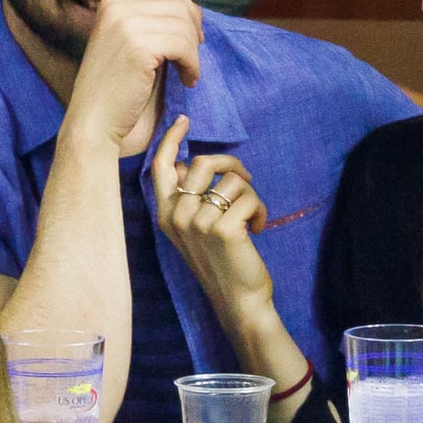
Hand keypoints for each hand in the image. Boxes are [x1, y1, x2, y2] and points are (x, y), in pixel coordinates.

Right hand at [67, 0, 203, 153]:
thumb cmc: (119, 90)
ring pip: (183, 25)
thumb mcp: (133, 43)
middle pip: (178, 3)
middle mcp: (116, 7)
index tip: (193, 40)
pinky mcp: (137, 46)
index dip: (188, 13)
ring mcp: (124, 24)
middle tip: (193, 58)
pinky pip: (183, 46)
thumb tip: (194, 11)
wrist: (95, 123)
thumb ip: (154, 23)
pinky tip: (187, 81)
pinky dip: (192, 65)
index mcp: (113, 3)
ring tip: (188, 74)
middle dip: (194, 30)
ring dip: (193, 53)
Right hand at [151, 115, 271, 318]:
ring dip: (251, 195)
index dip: (171, 140)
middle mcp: (177, 216)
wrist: (237, 301)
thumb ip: (188, 198)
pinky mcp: (224, 229)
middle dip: (231, 164)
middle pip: (203, 163)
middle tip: (246, 181)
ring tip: (251, 217)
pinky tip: (259, 229)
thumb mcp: (193, 230)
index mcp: (166, 214)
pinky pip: (250, 196)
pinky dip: (261, 210)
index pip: (161, 168)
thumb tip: (189, 165)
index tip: (184, 121)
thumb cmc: (220, 262)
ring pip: (232, 180)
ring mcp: (198, 223)